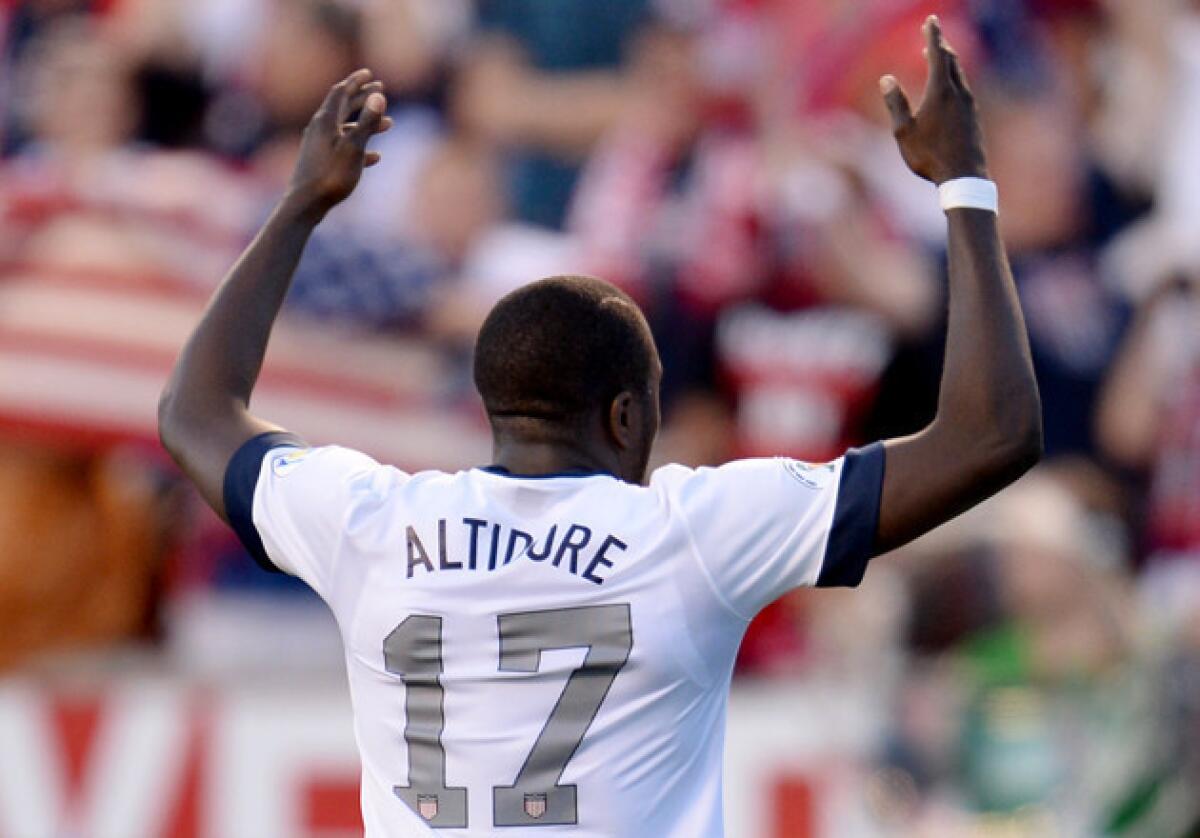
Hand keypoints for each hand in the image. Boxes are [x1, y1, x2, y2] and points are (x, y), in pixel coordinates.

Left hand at [285, 69, 392, 216]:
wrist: (305, 204)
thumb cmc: (330, 175)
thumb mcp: (353, 146)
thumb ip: (367, 121)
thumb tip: (379, 95)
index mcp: (325, 120)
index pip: (341, 92)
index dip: (356, 81)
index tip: (370, 74)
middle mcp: (319, 128)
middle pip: (343, 107)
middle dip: (363, 98)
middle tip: (381, 91)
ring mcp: (319, 145)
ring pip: (346, 128)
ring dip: (367, 124)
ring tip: (389, 125)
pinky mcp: (321, 161)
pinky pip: (344, 148)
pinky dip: (360, 146)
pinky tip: (376, 157)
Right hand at [881, 16, 986, 184]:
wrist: (964, 176)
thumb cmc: (930, 156)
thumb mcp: (904, 132)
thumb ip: (896, 103)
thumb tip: (886, 79)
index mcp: (941, 92)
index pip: (937, 54)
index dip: (933, 35)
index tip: (931, 20)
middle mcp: (959, 93)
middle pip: (951, 61)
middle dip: (941, 45)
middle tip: (933, 35)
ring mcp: (969, 105)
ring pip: (959, 74)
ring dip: (948, 62)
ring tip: (939, 56)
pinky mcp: (973, 116)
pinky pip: (963, 88)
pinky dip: (954, 78)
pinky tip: (950, 87)